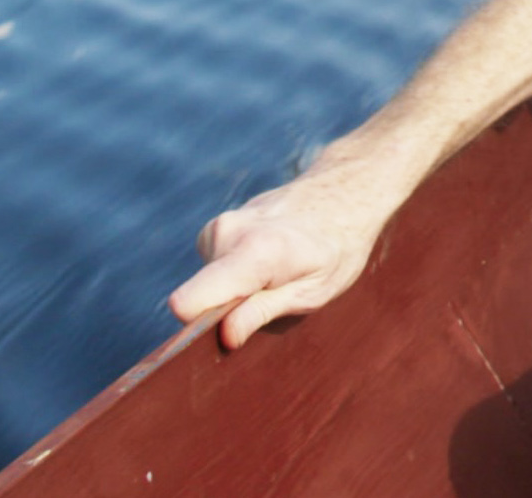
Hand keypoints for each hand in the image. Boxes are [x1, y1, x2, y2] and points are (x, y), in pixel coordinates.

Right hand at [167, 166, 395, 348]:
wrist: (342, 195)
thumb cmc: (336, 249)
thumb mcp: (312, 292)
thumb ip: (263, 312)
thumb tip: (225, 335)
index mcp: (253, 252)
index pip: (190, 301)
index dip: (198, 330)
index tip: (226, 337)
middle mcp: (227, 233)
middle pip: (201, 300)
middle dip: (230, 312)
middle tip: (276, 295)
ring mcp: (218, 225)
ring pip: (208, 286)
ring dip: (238, 292)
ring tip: (277, 275)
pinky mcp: (215, 227)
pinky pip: (214, 270)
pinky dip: (237, 275)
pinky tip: (268, 262)